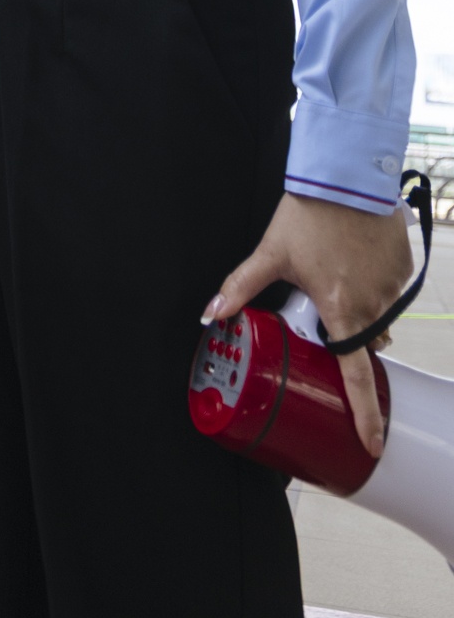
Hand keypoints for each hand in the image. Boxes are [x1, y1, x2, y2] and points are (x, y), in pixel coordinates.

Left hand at [201, 192, 412, 457]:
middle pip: (366, 343)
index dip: (365, 413)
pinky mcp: (405, 268)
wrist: (345, 176)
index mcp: (340, 310)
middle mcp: (373, 304)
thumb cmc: (309, 214)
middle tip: (325, 311)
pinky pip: (392, 290)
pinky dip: (375, 285)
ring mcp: (393, 286)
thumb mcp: (270, 254)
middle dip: (348, 338)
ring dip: (361, 309)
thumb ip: (240, 288)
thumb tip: (211, 314)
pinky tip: (355, 260)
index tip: (372, 440)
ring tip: (337, 276)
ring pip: (380, 316)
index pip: (356, 376)